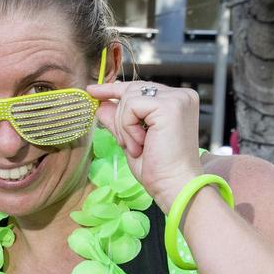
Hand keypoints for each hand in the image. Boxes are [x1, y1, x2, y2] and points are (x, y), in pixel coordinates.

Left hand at [88, 81, 204, 209]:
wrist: (174, 185)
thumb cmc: (157, 168)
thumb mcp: (130, 140)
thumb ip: (118, 120)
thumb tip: (101, 104)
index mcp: (176, 102)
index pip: (139, 88)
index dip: (113, 89)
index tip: (92, 91)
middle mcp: (181, 95)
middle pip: (131, 90)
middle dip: (119, 118)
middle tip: (126, 143)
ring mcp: (177, 99)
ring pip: (129, 98)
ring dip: (124, 127)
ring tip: (138, 147)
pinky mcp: (170, 106)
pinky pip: (132, 107)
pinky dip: (128, 128)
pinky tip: (141, 143)